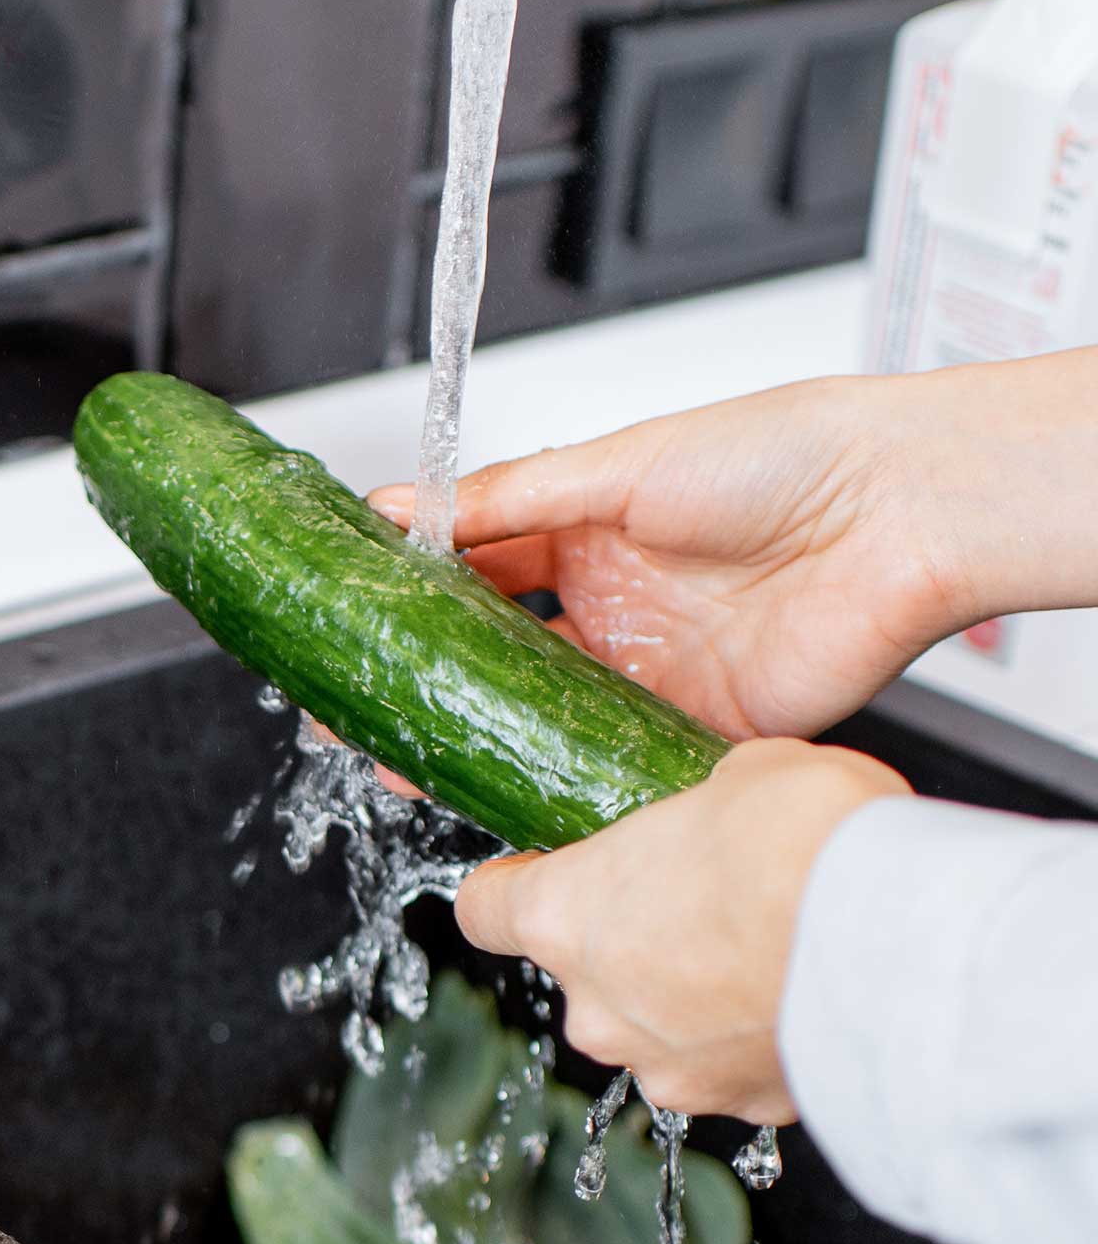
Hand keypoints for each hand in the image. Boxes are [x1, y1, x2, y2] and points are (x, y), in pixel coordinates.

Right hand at [371, 375, 969, 742]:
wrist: (895, 510)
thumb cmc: (777, 455)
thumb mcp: (618, 463)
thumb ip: (509, 496)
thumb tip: (400, 503)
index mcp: (590, 526)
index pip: (477, 567)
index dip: (412, 594)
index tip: (349, 616)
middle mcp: (616, 602)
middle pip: (499, 654)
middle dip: (426, 682)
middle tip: (352, 708)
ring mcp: (651, 667)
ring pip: (543, 716)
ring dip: (477, 736)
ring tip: (401, 757)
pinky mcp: (693, 724)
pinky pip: (611, 760)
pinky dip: (558, 777)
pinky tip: (505, 789)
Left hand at [455, 738, 910, 1121]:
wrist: (904, 938)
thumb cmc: (808, 841)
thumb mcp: (739, 773)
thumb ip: (698, 807)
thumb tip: (720, 806)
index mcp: (569, 914)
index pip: (486, 912)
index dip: (510, 887)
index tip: (534, 872)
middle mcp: (601, 1007)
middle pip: (584, 972)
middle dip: (632, 935)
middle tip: (699, 889)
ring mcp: (670, 1066)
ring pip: (657, 1024)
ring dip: (694, 991)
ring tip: (767, 940)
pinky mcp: (745, 1107)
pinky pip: (730, 1062)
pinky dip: (755, 1033)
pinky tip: (804, 986)